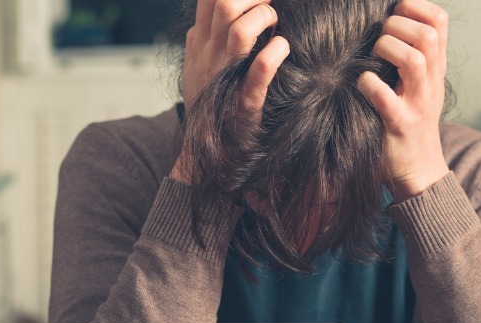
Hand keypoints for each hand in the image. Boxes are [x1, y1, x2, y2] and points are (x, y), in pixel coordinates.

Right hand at [172, 0, 289, 182]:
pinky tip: (283, 48)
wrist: (205, 150)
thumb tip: (209, 17)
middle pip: (224, 5)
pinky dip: (275, 54)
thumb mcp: (197, 65)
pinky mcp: (245, 100)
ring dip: (264, 19)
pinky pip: (260, 71)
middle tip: (271, 5)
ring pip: (240, 32)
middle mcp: (209, 54)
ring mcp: (224, 76)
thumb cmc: (208, 102)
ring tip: (276, 24)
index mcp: (199, 42)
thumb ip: (203, 38)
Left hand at [357, 0, 450, 202]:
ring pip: (413, 59)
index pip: (440, 21)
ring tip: (373, 60)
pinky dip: (367, 84)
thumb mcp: (424, 86)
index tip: (395, 14)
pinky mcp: (399, 124)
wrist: (420, 172)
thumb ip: (416, 56)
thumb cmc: (413, 122)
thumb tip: (390, 22)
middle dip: (397, 27)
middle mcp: (431, 82)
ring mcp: (418, 103)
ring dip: (385, 50)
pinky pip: (384, 96)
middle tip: (380, 41)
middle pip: (428, 36)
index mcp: (436, 68)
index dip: (416, 8)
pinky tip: (362, 85)